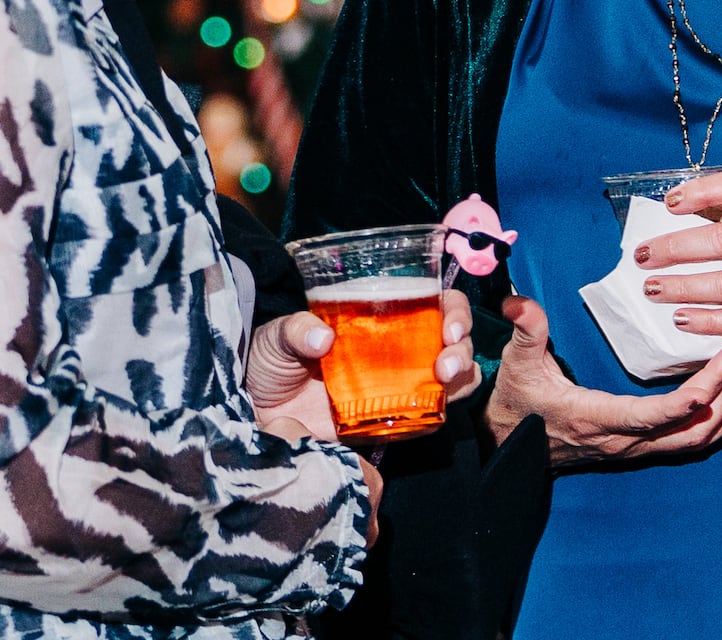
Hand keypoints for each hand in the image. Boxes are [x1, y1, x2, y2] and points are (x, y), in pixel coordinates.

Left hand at [244, 293, 480, 443]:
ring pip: (454, 375)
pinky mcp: (392, 420)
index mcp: (377, 317)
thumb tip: (322, 338)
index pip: (431, 301)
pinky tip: (435, 408)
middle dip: (463, 344)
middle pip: (453, 337)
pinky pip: (432, 414)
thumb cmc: (270, 363)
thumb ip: (295, 330)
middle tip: (447, 359)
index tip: (449, 324)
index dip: (453, 308)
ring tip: (444, 378)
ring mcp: (398, 384)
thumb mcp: (276, 337)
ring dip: (462, 374)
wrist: (258, 413)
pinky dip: (445, 409)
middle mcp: (397, 347)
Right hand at [481, 295, 721, 468]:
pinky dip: (712, 429)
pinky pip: (683, 446)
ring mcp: (631, 451)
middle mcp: (622, 442)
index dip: (695, 396)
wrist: (507, 448)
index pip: (657, 415)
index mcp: (597, 418)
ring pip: (691, 443)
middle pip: (688, 429)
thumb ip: (525, 330)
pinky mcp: (634, 451)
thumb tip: (520, 300)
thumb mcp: (517, 364)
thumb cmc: (516, 403)